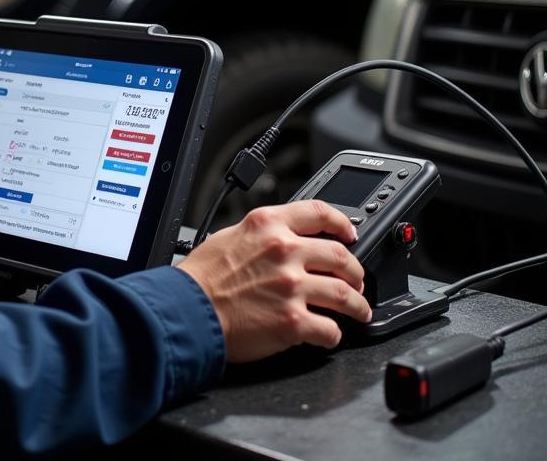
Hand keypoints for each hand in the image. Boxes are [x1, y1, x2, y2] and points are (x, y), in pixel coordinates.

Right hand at [177, 200, 371, 361]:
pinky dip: (334, 335)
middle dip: (357, 271)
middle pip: (341, 255)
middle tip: (358, 280)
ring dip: (358, 305)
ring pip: (346, 295)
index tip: (350, 233)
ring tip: (360, 311)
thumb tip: (286, 240)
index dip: (343, 222)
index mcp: (268, 225)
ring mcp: (291, 287)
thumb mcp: (231, 235)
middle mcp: (284, 251)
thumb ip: (264, 235)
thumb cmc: (202, 277)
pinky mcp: (293, 321)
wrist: (187, 309)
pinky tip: (329, 334)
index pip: (319, 212)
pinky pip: (330, 330)